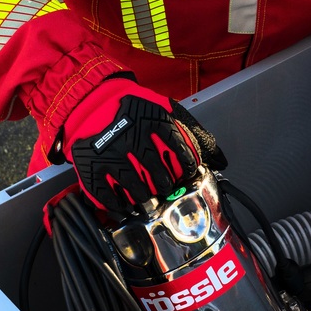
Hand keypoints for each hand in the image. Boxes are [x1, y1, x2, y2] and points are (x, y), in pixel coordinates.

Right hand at [59, 77, 225, 216]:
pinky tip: (126, 208)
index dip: (186, 169)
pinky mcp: (91, 166)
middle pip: (159, 176)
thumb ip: (193, 132)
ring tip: (149, 201)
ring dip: (145, 199)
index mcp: (154, 121)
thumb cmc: (133, 110)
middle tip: (166, 190)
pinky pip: (109, 195)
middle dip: (166, 187)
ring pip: (136, 189)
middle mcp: (132, 138)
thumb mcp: (165, 110)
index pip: (181, 153)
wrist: (90, 101)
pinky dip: (119, 206)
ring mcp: (110, 154)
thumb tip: (220, 159)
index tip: (186, 175)